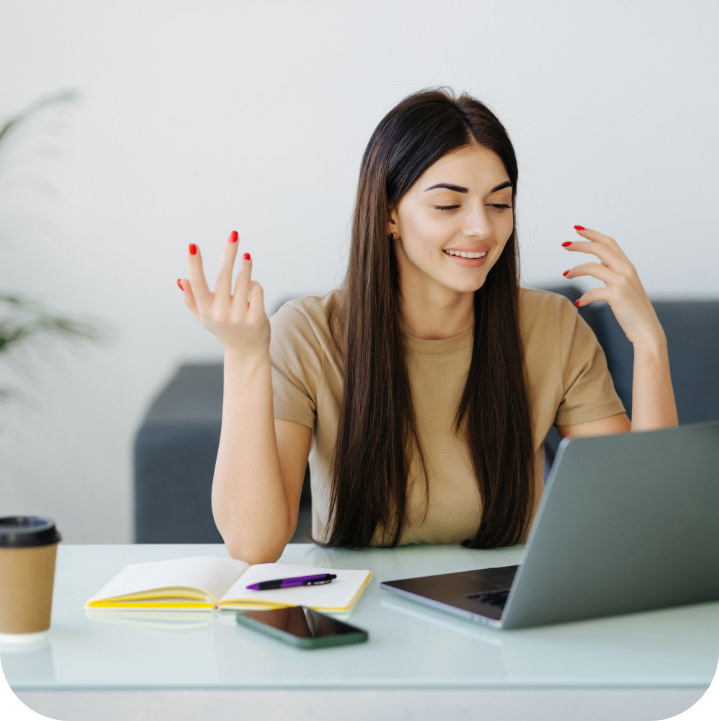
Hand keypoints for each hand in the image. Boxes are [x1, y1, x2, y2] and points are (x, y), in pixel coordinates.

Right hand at [178, 231, 269, 360]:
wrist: (246, 352)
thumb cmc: (223, 330)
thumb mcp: (203, 317)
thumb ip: (191, 299)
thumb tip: (181, 280)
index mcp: (205, 310)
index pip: (197, 283)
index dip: (194, 264)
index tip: (192, 246)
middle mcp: (220, 314)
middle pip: (224, 275)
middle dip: (229, 252)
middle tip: (234, 235)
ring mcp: (239, 317)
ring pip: (244, 280)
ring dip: (246, 265)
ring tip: (246, 257)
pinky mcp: (257, 319)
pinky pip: (257, 290)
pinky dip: (256, 285)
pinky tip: (253, 289)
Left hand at [562, 226, 664, 348]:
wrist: (647, 330)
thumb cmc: (633, 310)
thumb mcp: (625, 286)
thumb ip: (613, 273)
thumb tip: (598, 264)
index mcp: (628, 266)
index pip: (609, 243)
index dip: (592, 234)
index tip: (577, 229)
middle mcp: (626, 270)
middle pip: (600, 248)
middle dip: (580, 244)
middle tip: (564, 244)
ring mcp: (622, 282)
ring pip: (592, 267)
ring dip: (575, 270)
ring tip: (565, 274)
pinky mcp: (617, 295)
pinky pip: (593, 292)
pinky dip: (584, 297)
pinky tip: (580, 303)